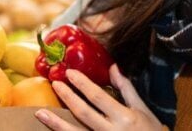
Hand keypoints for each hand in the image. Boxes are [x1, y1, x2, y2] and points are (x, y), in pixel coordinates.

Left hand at [35, 65, 164, 130]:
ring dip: (56, 123)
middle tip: (55, 84)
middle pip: (83, 112)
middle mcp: (111, 130)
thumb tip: (113, 67)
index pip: (98, 97)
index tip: (69, 73)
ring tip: (40, 112)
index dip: (82, 84)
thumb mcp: (141, 109)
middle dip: (67, 97)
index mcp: (123, 117)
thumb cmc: (150, 130)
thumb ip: (126, 89)